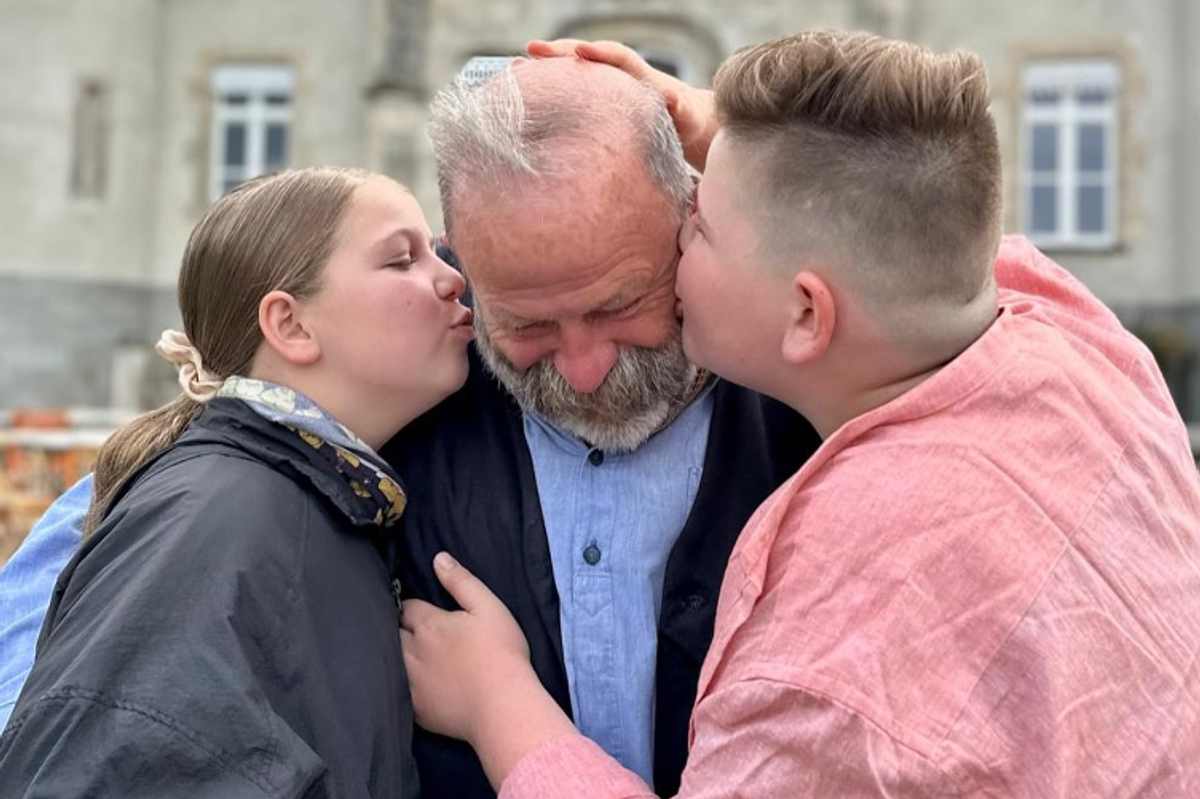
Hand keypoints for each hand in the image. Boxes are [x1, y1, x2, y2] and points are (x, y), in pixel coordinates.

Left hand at [400, 553, 576, 787]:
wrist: (503, 708)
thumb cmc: (500, 653)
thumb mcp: (488, 607)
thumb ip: (461, 581)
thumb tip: (439, 559)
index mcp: (428, 625)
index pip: (408, 608)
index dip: (414, 607)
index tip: (421, 610)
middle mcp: (412, 652)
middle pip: (394, 634)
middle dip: (400, 629)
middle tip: (414, 631)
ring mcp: (412, 683)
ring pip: (392, 663)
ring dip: (398, 656)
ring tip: (413, 656)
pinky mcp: (417, 710)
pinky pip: (401, 692)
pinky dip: (404, 685)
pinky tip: (416, 685)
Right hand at [527, 38, 716, 169]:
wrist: (683, 119)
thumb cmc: (685, 119)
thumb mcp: (686, 116)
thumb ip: (679, 108)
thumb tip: (674, 99)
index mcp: (639, 75)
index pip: (618, 57)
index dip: (599, 54)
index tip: (580, 51)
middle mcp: (617, 73)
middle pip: (586, 57)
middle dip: (559, 53)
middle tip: (530, 51)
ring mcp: (604, 84)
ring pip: (572, 70)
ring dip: (546, 68)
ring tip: (515, 68)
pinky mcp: (595, 97)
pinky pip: (569, 86)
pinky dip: (548, 85)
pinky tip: (522, 89)